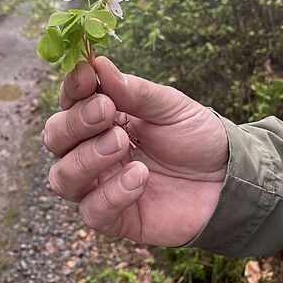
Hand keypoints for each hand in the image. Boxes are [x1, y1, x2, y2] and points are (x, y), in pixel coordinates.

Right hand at [44, 57, 227, 245]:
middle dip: (75, 123)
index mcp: (102, 118)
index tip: (87, 76)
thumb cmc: (195, 136)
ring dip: (86, 158)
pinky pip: (92, 211)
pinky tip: (140, 177)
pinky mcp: (115, 219)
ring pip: (61, 178)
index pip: (69, 101)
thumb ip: (134, 91)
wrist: (228, 179)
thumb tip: (98, 64)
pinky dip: (110, 194)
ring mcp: (100, 185)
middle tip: (107, 112)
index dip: (72, 88)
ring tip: (122, 143)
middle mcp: (92, 150)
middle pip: (54, 138)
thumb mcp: (170, 106)